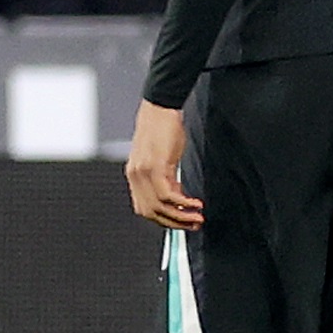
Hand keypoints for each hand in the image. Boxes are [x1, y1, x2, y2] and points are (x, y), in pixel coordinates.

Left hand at [126, 99, 200, 228]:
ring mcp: (143, 172)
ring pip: (159, 207)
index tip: (180, 222)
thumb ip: (165, 177)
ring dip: (181, 216)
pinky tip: (196, 203)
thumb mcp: (161, 158)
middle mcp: (135, 176)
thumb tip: (176, 196)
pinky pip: (167, 195)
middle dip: (173, 223)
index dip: (162, 218)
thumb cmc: (162, 130)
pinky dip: (183, 203)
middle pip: (150, 212)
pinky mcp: (155, 166)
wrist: (160, 108)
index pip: (143, 208)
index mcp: (134, 175)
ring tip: (198, 217)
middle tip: (193, 224)